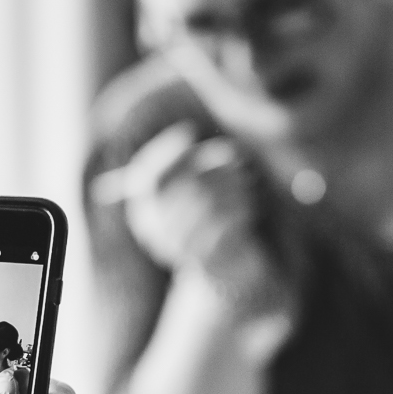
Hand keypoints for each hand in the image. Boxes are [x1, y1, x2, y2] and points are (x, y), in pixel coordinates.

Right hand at [116, 123, 258, 271]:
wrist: (224, 264)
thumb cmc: (207, 213)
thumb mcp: (195, 185)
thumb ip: (198, 161)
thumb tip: (217, 144)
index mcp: (143, 212)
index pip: (148, 178)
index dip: (166, 152)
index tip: (188, 129)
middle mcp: (154, 233)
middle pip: (182, 188)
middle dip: (212, 164)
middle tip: (235, 153)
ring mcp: (180, 250)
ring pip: (209, 204)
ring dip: (232, 184)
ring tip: (245, 178)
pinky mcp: (209, 260)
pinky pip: (228, 224)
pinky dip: (242, 207)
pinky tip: (250, 203)